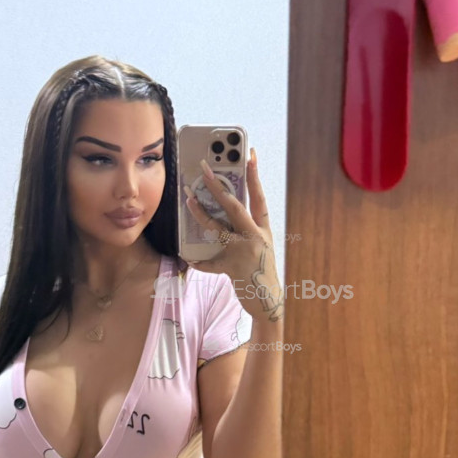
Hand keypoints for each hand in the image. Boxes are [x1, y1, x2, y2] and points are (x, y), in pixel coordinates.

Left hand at [184, 148, 283, 323]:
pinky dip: (199, 262)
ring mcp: (243, 252)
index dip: (255, 175)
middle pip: (235, 207)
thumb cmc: (262, 272)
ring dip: (201, 213)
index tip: (250, 155)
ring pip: (218, 228)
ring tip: (188, 199)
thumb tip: (224, 211)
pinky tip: (189, 259)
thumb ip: (245, 230)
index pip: (259, 198)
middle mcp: (255, 238)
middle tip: (204, 169)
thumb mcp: (261, 247)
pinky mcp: (231, 268)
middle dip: (218, 187)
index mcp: (263, 230)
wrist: (269, 302)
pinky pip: (210, 263)